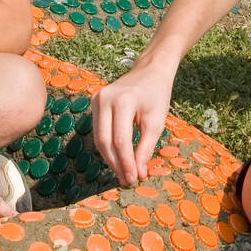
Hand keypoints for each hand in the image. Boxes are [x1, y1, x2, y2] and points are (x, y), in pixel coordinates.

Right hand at [92, 60, 174, 185]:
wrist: (150, 71)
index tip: (133, 179)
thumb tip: (138, 174)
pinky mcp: (94, 102)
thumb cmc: (156, 95)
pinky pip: (98, 130)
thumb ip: (146, 148)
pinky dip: (107, 146)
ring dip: (109, 158)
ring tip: (122, 173)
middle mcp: (105, 98)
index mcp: (123, 101)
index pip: (121, 140)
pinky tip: (117, 158)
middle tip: (126, 180)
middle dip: (116, 163)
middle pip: (105, 141)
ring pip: (98, 138)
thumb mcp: (156, 121)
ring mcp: (97, 99)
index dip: (126, 163)